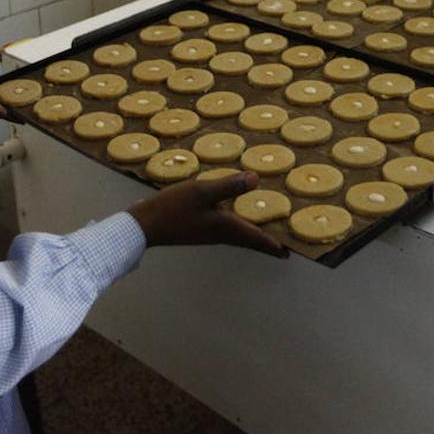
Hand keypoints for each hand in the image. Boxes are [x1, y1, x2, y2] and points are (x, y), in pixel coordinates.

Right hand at [127, 172, 288, 258]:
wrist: (145, 225)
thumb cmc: (174, 208)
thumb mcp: (203, 192)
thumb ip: (229, 186)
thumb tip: (256, 179)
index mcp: (225, 227)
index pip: (255, 238)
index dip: (272, 245)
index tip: (288, 253)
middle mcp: (219, 234)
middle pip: (248, 241)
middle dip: (264, 245)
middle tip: (281, 249)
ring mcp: (208, 234)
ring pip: (237, 238)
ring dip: (251, 238)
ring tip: (263, 236)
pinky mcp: (198, 230)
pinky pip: (225, 232)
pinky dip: (236, 229)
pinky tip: (232, 220)